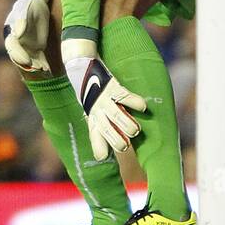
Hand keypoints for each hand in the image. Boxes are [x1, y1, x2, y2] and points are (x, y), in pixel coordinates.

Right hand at [3, 0, 53, 74]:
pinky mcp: (37, 48)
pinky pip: (39, 58)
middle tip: (38, 69)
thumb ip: (21, 21)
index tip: (27, 61)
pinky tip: (48, 70)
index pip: (13, 49)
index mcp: (11, 35)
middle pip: (20, 58)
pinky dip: (43, 64)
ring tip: (45, 70)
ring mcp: (27, 47)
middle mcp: (17, 44)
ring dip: (36, 66)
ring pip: (30, 60)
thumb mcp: (24, 10)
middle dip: (28, 65)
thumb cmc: (27, 6)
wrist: (35, 4)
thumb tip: (17, 34)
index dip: (19, 56)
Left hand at [63, 39, 145, 159]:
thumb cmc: (90, 91)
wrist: (81, 66)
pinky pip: (125, 96)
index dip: (99, 148)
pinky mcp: (113, 87)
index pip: (94, 136)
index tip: (103, 158)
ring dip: (127, 125)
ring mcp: (104, 99)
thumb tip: (120, 138)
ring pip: (116, 115)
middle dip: (116, 141)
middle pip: (106, 130)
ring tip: (136, 131)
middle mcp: (97, 110)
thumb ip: (102, 122)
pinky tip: (143, 107)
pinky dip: (135, 102)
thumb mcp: (91, 108)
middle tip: (125, 146)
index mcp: (92, 117)